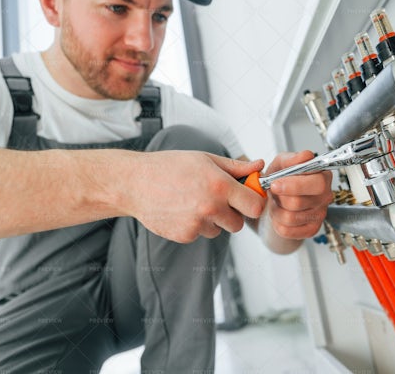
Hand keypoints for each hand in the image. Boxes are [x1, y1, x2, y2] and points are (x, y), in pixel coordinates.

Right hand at [123, 151, 266, 242]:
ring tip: (193, 202)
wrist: (135, 183)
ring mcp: (197, 224)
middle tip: (218, 200)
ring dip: (212, 220)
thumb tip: (259, 166)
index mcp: (220, 185)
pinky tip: (181, 210)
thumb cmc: (169, 166)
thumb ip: (235, 167)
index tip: (248, 199)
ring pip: (218, 230)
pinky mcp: (185, 236)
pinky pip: (200, 234)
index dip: (254, 203)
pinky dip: (195, 225)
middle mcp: (210, 207)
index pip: (255, 206)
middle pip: (238, 224)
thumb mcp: (205, 159)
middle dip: (232, 214)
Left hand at [265, 151, 332, 239]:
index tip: (275, 184)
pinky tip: (280, 213)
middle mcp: (325, 196)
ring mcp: (320, 214)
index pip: (316, 183)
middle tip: (274, 191)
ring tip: (277, 202)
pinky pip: (287, 230)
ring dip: (276, 210)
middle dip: (279, 197)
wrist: (277, 195)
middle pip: (298, 203)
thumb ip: (292, 158)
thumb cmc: (282, 177)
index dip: (294, 185)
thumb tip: (305, 156)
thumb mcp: (282, 163)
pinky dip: (277, 222)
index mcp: (323, 176)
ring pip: (290, 218)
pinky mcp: (311, 229)